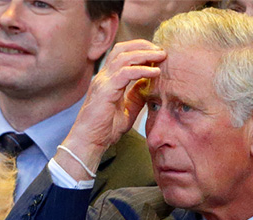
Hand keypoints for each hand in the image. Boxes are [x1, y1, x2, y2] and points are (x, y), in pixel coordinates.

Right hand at [59, 40, 165, 178]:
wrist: (91, 141)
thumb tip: (148, 83)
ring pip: (123, 57)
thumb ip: (136, 95)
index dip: (140, 50)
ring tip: (161, 55)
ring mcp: (103, 82)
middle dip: (143, 46)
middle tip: (161, 49)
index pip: (123, 54)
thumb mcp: (128, 109)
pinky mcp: (105, 91)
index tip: (158, 53)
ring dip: (144, 54)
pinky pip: (125, 73)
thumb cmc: (106, 128)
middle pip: (122, 49)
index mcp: (109, 79)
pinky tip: (155, 72)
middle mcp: (104, 77)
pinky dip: (141, 70)